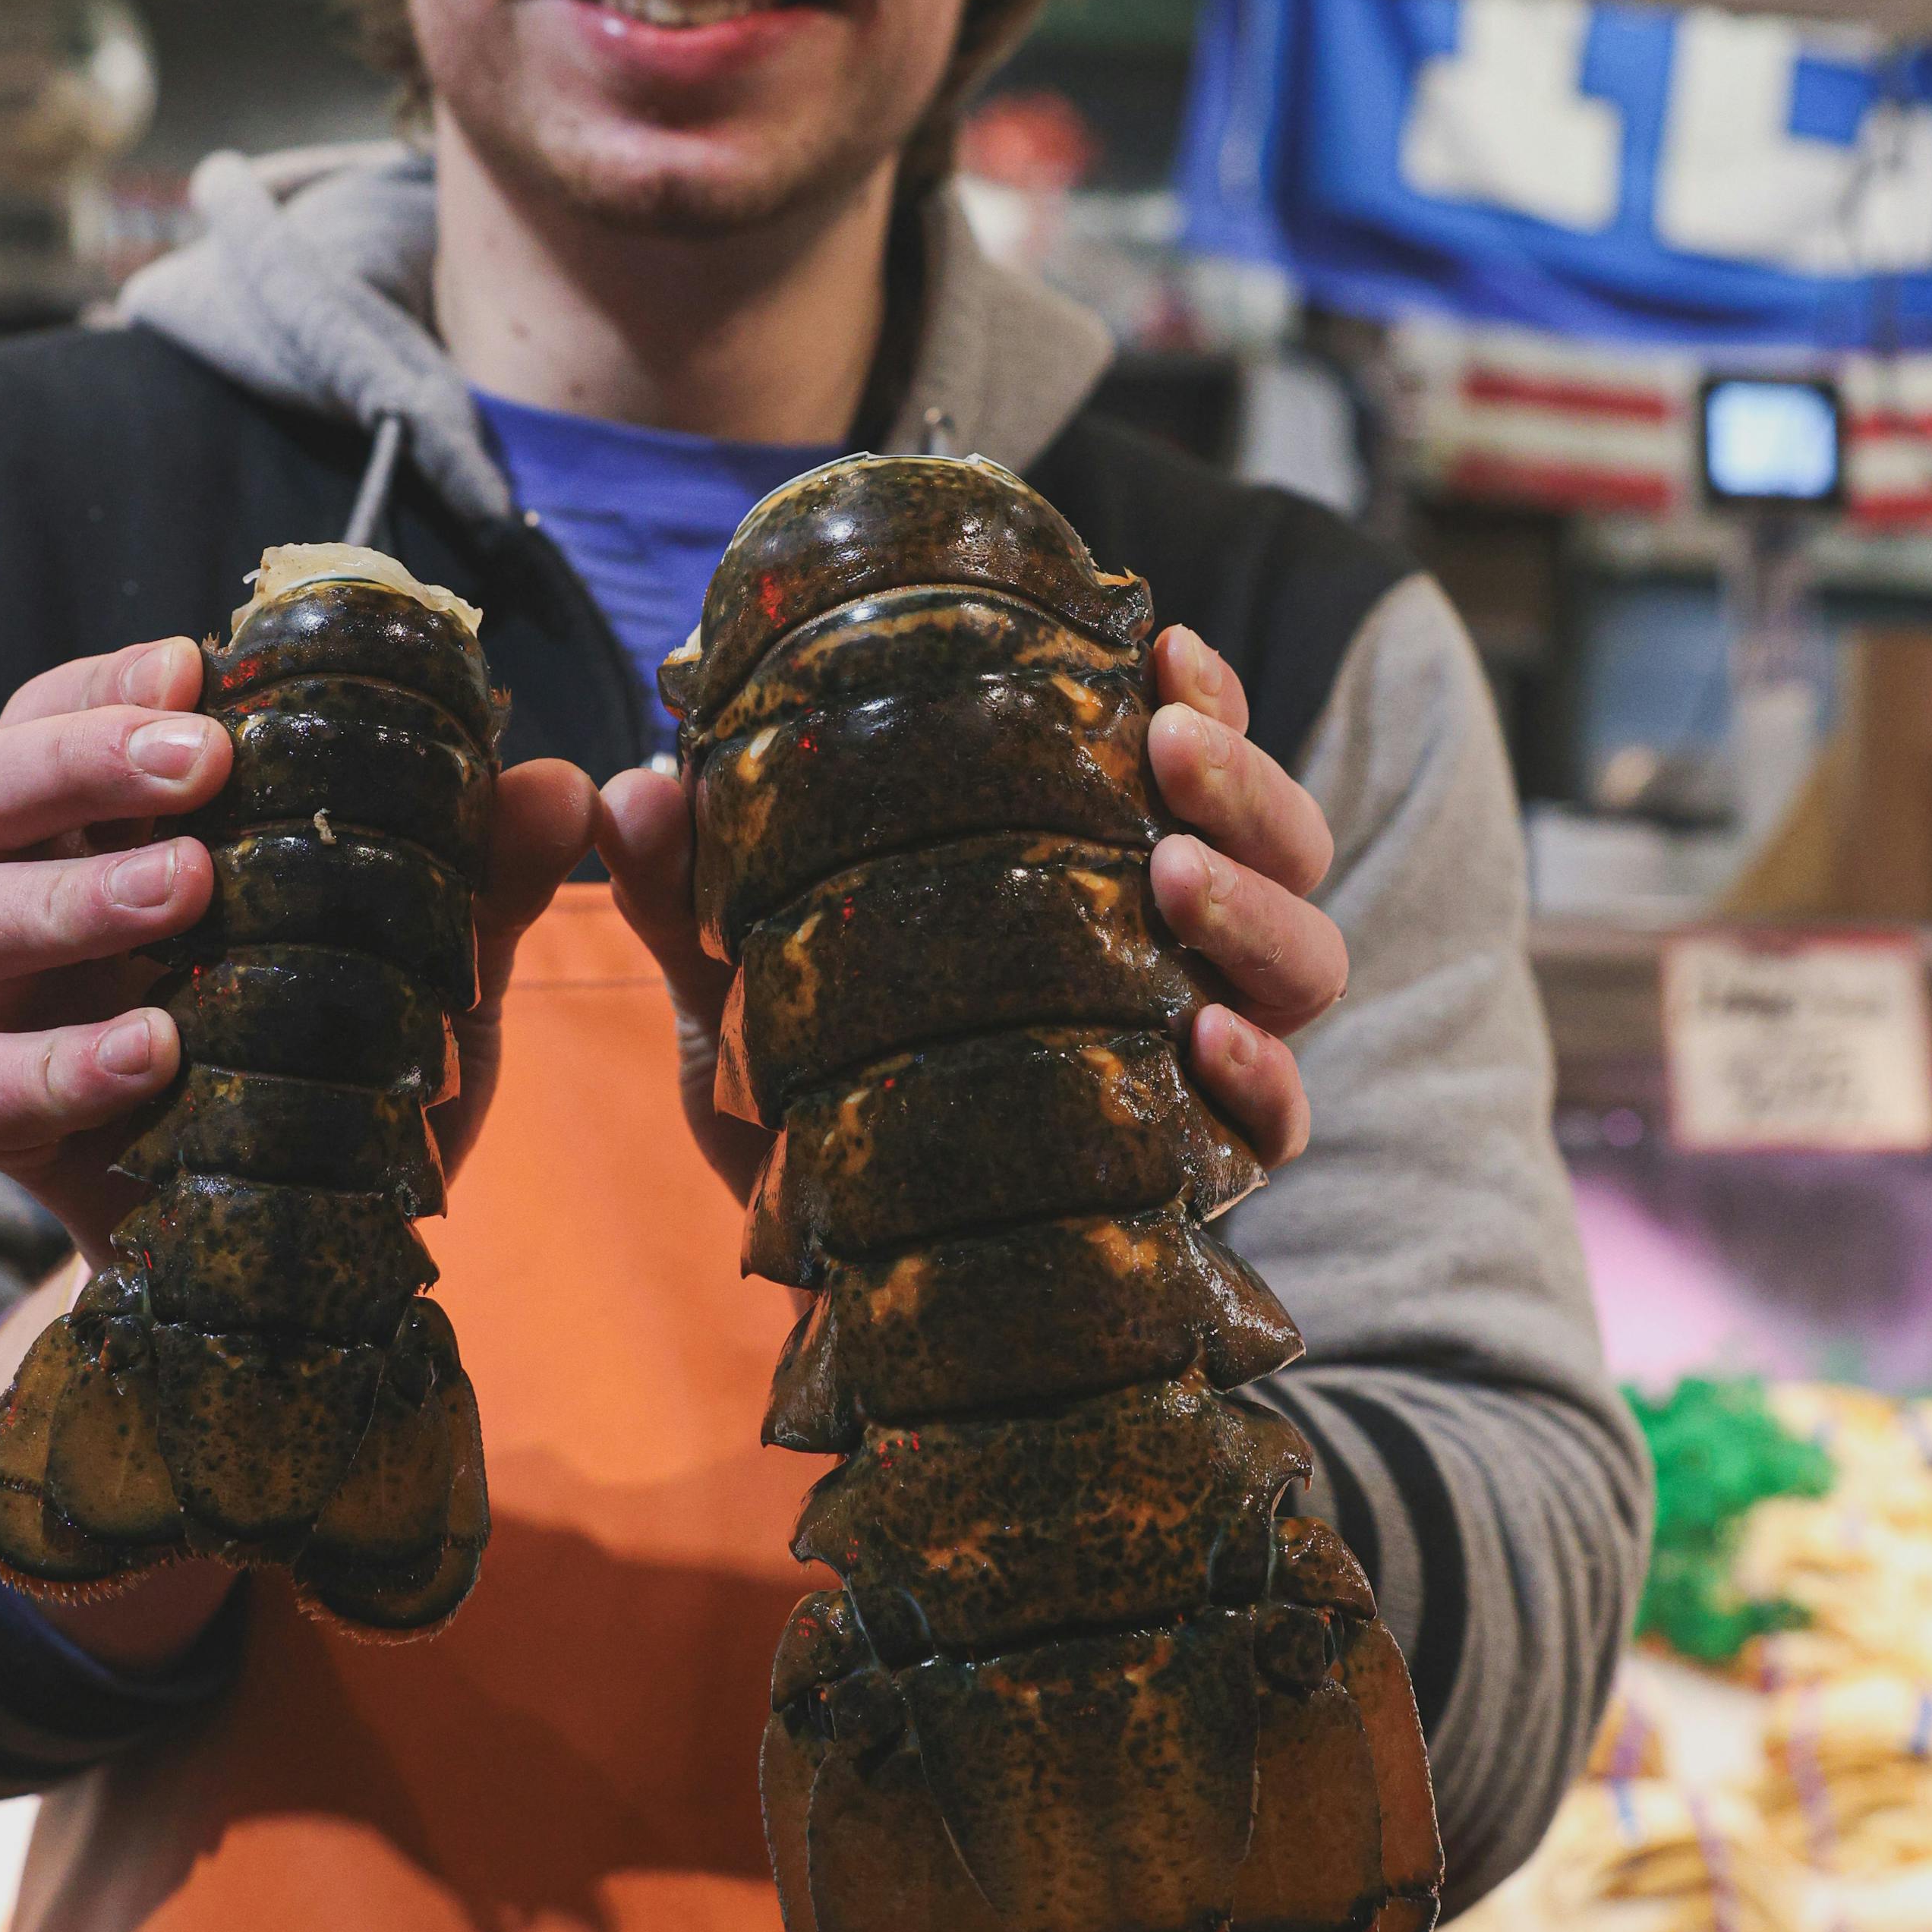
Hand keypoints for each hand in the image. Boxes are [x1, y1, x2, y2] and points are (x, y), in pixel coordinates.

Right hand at [0, 635, 597, 1258]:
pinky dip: (54, 1064)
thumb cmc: (342, 1059)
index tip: (197, 671)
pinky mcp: (5, 1129)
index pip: (55, 712)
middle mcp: (33, 901)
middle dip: (69, 762)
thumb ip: (485, 877)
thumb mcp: (430, 965)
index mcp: (111, 828)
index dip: (105, 684)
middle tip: (201, 767)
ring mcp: (9, 1014)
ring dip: (59, 896)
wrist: (300, 1246)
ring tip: (184, 892)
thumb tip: (564, 787)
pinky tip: (155, 1051)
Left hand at [594, 621, 1344, 1202]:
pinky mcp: (1202, 1171)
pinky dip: (1262, 1072)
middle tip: (1167, 744)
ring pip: (1303, 960)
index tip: (1161, 643)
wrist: (846, 1287)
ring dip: (1257, 901)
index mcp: (1094, 874)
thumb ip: (688, 898)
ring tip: (1176, 871)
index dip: (1201, 695)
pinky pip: (1279, 1118)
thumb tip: (628, 786)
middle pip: (1277, 841)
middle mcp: (1175, 955)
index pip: (1184, 761)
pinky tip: (1208, 1038)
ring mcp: (1201, 1059)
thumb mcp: (738, 994)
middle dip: (1240, 780)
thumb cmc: (818, 1108)